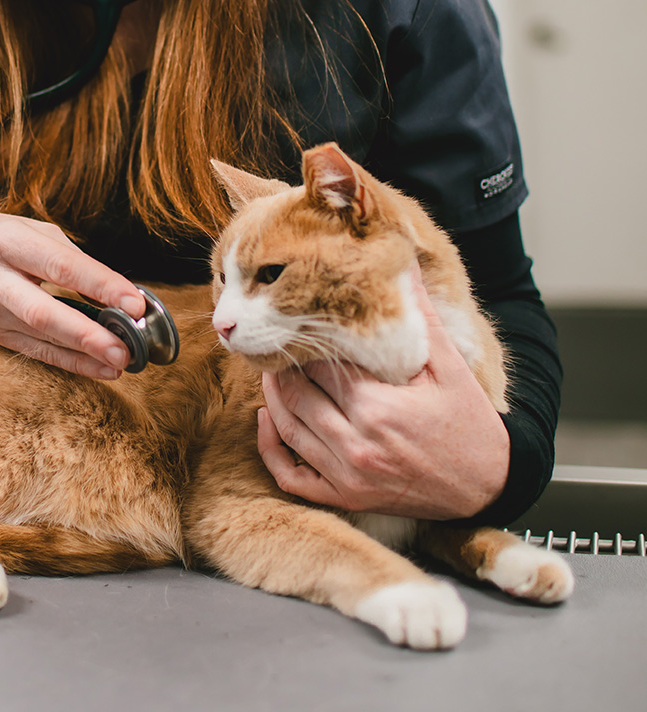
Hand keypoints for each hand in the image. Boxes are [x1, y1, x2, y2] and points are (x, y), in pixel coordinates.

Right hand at [0, 213, 145, 379]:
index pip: (60, 265)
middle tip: (125, 348)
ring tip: (121, 362)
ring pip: (40, 338)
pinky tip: (100, 368)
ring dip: (84, 354)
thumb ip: (69, 256)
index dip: (99, 285)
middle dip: (86, 334)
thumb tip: (115, 291)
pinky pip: (35, 352)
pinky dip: (70, 362)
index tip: (135, 303)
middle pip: (42, 311)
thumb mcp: (29, 230)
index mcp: (7, 241)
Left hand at [256, 264, 509, 519]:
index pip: (318, 365)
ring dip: (272, 397)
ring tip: (271, 369)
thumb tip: (400, 261)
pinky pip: (290, 476)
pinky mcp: (344, 498)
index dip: (305, 341)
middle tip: (277, 342)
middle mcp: (355, 445)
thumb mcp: (449, 365)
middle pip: (296, 394)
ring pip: (287, 428)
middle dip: (283, 365)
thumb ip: (418, 316)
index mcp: (377, 409)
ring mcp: (347, 477)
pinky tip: (268, 419)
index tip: (298, 321)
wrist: (491, 484)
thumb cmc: (470, 422)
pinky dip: (271, 447)